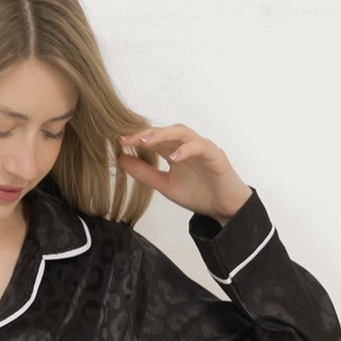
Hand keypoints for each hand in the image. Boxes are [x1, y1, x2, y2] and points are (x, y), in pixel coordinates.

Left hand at [117, 124, 251, 224]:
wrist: (224, 208)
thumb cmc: (198, 193)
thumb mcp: (164, 185)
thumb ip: (144, 173)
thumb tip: (120, 159)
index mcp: (173, 151)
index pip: (152, 139)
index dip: (134, 139)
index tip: (116, 140)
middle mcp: (186, 145)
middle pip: (164, 132)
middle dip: (144, 134)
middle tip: (126, 138)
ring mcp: (201, 148)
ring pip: (182, 133)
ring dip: (163, 135)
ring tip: (145, 141)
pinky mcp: (216, 155)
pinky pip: (201, 147)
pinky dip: (187, 150)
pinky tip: (174, 157)